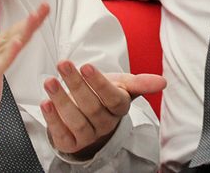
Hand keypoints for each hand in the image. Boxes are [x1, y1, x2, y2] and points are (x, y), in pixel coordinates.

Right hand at [0, 3, 49, 155]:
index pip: (11, 35)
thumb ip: (2, 60)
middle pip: (10, 36)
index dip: (27, 23)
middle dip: (28, 22)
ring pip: (4, 47)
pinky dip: (7, 54)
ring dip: (20, 32)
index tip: (42, 11)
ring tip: (33, 19)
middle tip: (43, 8)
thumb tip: (14, 47)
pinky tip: (16, 44)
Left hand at [40, 61, 165, 158]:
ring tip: (50, 82)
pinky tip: (46, 103)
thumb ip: (140, 83)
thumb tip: (163, 82)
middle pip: (91, 106)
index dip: (99, 83)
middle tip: (63, 65)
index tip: (86, 66)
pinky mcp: (71, 143)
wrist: (90, 118)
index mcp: (119, 108)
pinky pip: (62, 134)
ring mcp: (88, 135)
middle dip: (76, 84)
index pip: (112, 97)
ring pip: (76, 120)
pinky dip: (53, 119)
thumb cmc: (105, 96)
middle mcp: (105, 124)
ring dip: (61, 100)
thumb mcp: (122, 85)